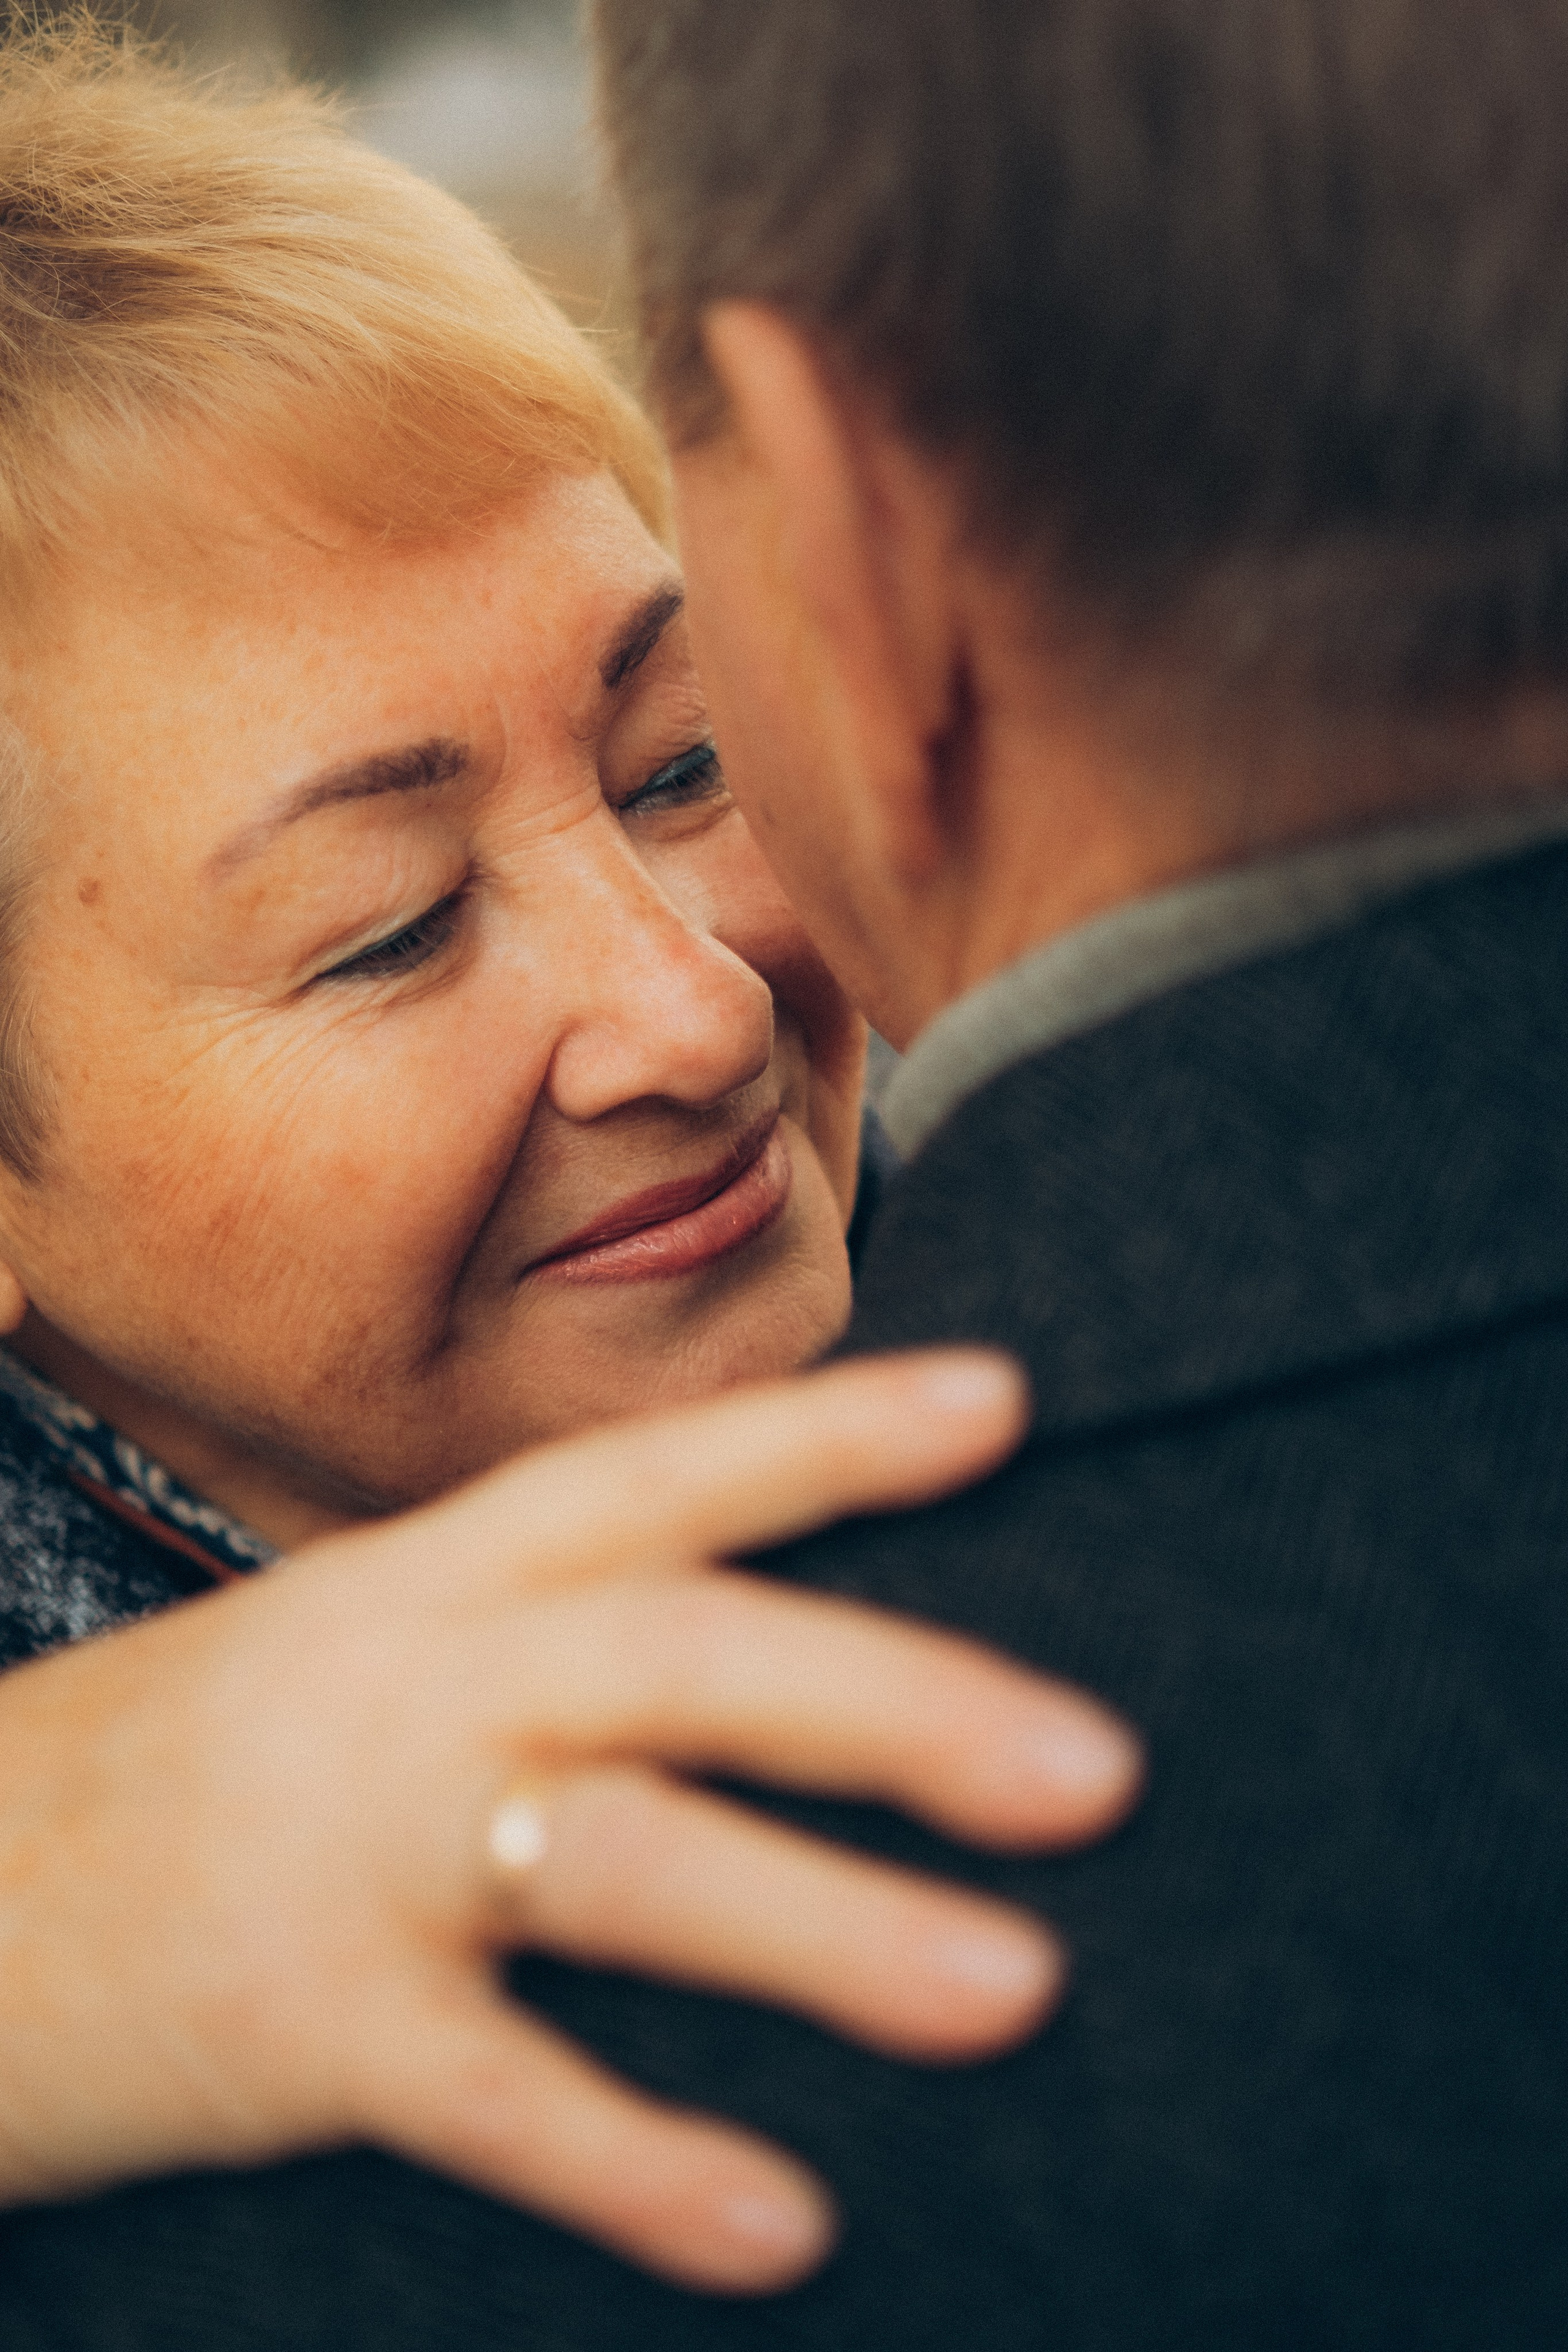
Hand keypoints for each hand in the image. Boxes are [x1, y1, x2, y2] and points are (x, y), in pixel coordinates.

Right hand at [0, 1349, 1140, 2293]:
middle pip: (685, 1655)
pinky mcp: (301, 2023)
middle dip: (893, 1701)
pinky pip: (497, 2095)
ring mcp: (359, 1849)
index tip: (1003, 1403)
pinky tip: (780, 2222)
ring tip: (1012, 1988)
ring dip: (823, 1926)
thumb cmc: (194, 1767)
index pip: (665, 1476)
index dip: (833, 1434)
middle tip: (1097, 1767)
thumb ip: (535, 1642)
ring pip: (620, 1862)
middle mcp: (418, 1681)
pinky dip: (638, 2160)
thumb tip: (751, 1665)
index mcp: (441, 1576)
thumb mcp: (358, 1648)